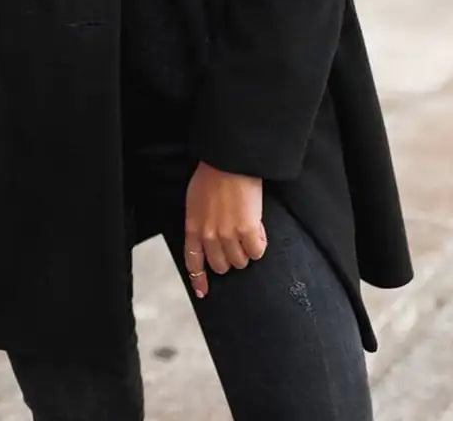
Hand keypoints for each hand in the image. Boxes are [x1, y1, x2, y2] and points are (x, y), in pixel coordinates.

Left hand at [183, 160, 267, 298]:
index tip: (203, 292)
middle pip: (221, 266)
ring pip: (240, 261)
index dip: (199, 279)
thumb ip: (199, 222)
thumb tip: (207, 237)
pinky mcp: (247, 231)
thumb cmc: (212, 174)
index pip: (193, 262)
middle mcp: (209, 236)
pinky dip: (260, 244)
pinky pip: (257, 251)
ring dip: (246, 251)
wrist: (229, 161)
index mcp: (193, 227)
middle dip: (230, 258)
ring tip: (249, 232)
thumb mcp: (195, 200)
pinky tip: (258, 230)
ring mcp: (228, 235)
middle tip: (237, 243)